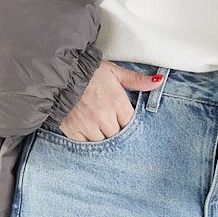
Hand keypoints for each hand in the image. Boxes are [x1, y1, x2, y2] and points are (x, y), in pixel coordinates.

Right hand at [49, 60, 163, 140]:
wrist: (59, 74)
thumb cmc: (88, 72)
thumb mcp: (114, 72)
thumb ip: (136, 80)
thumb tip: (158, 82)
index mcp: (116, 101)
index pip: (130, 123)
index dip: (126, 121)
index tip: (121, 117)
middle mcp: (104, 116)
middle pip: (117, 135)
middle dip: (115, 129)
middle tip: (108, 120)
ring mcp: (88, 125)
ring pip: (103, 142)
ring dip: (101, 136)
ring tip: (96, 124)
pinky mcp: (73, 130)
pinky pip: (86, 144)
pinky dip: (87, 139)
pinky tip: (86, 128)